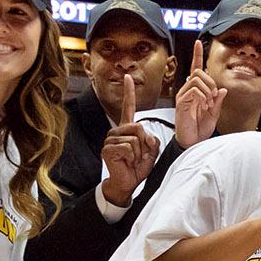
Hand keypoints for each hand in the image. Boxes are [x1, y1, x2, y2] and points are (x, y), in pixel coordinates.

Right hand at [99, 83, 158, 207]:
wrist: (128, 183)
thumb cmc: (138, 167)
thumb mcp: (151, 152)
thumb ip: (152, 140)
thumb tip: (145, 135)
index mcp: (127, 129)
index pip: (128, 107)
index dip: (129, 93)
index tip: (128, 77)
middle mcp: (117, 131)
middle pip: (138, 127)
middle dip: (144, 144)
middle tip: (139, 155)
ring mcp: (110, 140)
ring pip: (134, 139)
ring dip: (139, 153)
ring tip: (132, 160)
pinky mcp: (108, 149)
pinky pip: (128, 148)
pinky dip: (132, 157)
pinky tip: (126, 162)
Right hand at [174, 40, 227, 148]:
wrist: (193, 142)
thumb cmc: (201, 129)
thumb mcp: (214, 113)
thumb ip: (218, 101)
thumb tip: (222, 89)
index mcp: (197, 91)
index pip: (196, 69)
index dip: (197, 55)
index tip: (198, 42)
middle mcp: (188, 90)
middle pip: (198, 72)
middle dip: (211, 81)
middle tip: (214, 97)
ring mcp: (183, 96)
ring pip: (196, 79)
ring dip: (208, 90)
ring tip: (209, 103)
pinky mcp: (181, 102)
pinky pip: (193, 90)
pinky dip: (203, 96)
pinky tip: (204, 106)